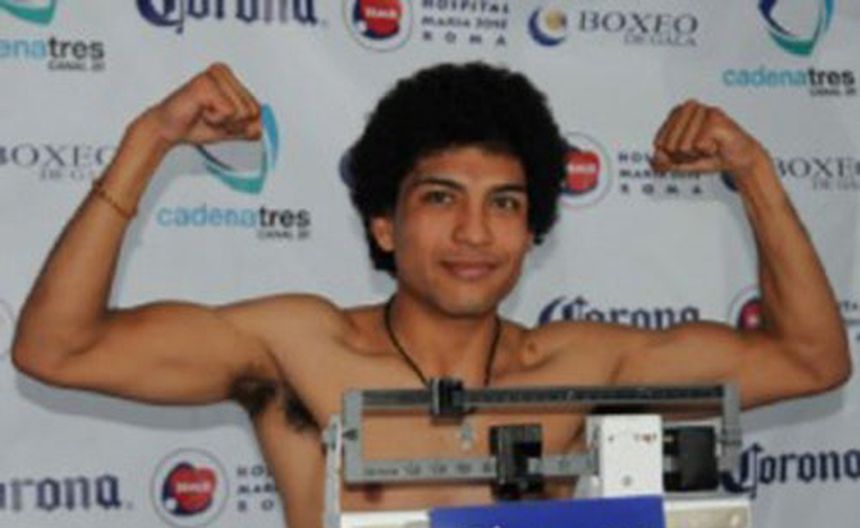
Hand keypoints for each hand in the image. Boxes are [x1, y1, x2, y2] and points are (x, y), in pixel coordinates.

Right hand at [142, 63, 261, 146]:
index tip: (220, 119)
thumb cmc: (197, 125)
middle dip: (234, 124)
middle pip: (253, 111)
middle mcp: (224, 71)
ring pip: (243, 112)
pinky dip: (215, 121)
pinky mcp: (205, 84)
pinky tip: (200, 112)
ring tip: (205, 114)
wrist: (168, 130)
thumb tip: (268, 127)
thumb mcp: (233, 129)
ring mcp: (214, 76)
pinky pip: (228, 112)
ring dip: (223, 122)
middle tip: (211, 118)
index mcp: (232, 78)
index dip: (241, 124)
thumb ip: (252, 127)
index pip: (258, 110)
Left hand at [651, 100, 767, 176]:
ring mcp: (701, 111)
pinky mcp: (715, 117)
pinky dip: (708, 151)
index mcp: (675, 114)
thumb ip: (664, 161)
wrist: (738, 158)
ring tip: (709, 146)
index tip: (688, 151)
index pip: (658, 143)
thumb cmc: (710, 155)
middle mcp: (687, 108)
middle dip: (684, 156)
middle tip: (700, 150)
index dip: (673, 155)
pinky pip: (698, 144)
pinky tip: (717, 144)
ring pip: (683, 146)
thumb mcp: (681, 162)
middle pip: (668, 145)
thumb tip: (654, 158)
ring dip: (697, 154)